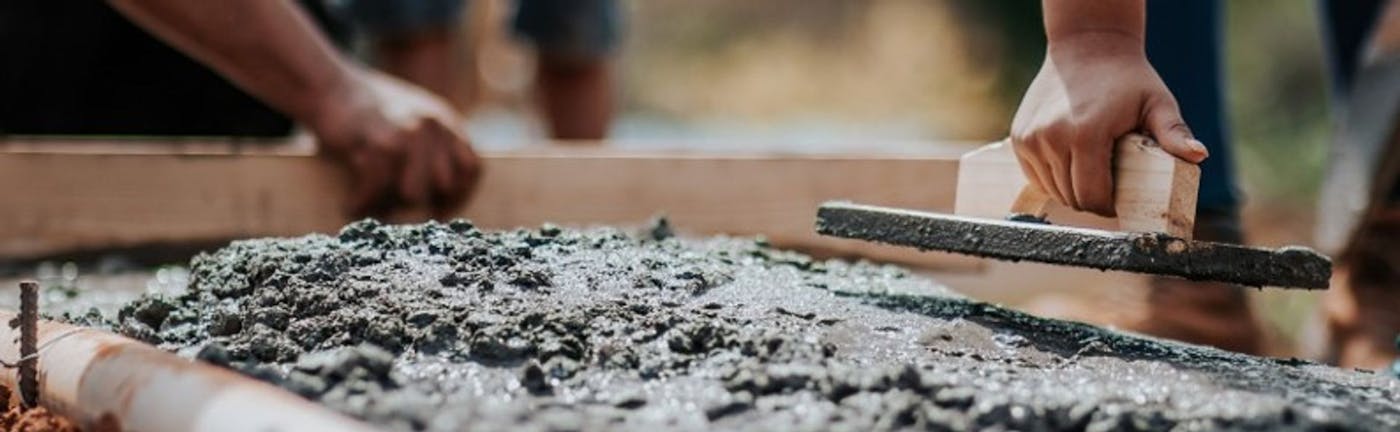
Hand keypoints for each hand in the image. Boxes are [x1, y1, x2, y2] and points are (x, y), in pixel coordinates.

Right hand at [308, 69, 481, 217]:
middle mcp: (432, 126)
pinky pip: (377, 188)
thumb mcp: (413, 118)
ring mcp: (407, 132)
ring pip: (411, 192)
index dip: (459, 195)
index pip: (471, 169)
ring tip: (370, 207)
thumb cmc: (367, 110)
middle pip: (442, 186)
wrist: (329, 84)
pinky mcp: (377, 141)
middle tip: (396, 212)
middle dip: (420, 204)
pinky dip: (362, 201)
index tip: (439, 210)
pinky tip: (351, 203)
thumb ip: (433, 146)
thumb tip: (439, 195)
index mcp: (445, 122)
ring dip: (388, 205)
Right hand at [1009, 33, 1206, 215]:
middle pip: (1071, 196)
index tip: (1120, 202)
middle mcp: (1051, 138)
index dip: (1108, 207)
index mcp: (1086, 135)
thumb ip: (1174, 132)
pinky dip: (1052, 178)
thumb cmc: (1127, 78)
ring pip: (1052, 189)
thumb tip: (1198, 155)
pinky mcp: (1020, 138)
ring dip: (1071, 190)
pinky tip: (1070, 164)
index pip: (1092, 196)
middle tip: (1109, 189)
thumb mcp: (1157, 103)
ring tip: (1091, 174)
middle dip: (1091, 200)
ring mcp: (1031, 139)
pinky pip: (1036, 176)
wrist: (1086, 46)